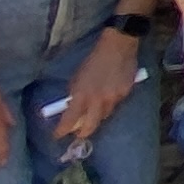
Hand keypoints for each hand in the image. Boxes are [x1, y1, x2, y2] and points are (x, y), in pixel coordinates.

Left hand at [53, 27, 142, 146]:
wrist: (117, 48)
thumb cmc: (93, 61)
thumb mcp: (77, 78)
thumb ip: (75, 95)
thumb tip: (73, 109)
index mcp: (82, 95)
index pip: (70, 120)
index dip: (62, 130)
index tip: (57, 135)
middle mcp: (98, 100)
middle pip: (90, 126)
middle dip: (83, 132)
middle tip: (78, 134)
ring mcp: (114, 98)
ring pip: (104, 115)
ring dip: (98, 115)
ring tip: (95, 108)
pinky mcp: (126, 94)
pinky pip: (116, 104)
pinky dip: (110, 103)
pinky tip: (110, 93)